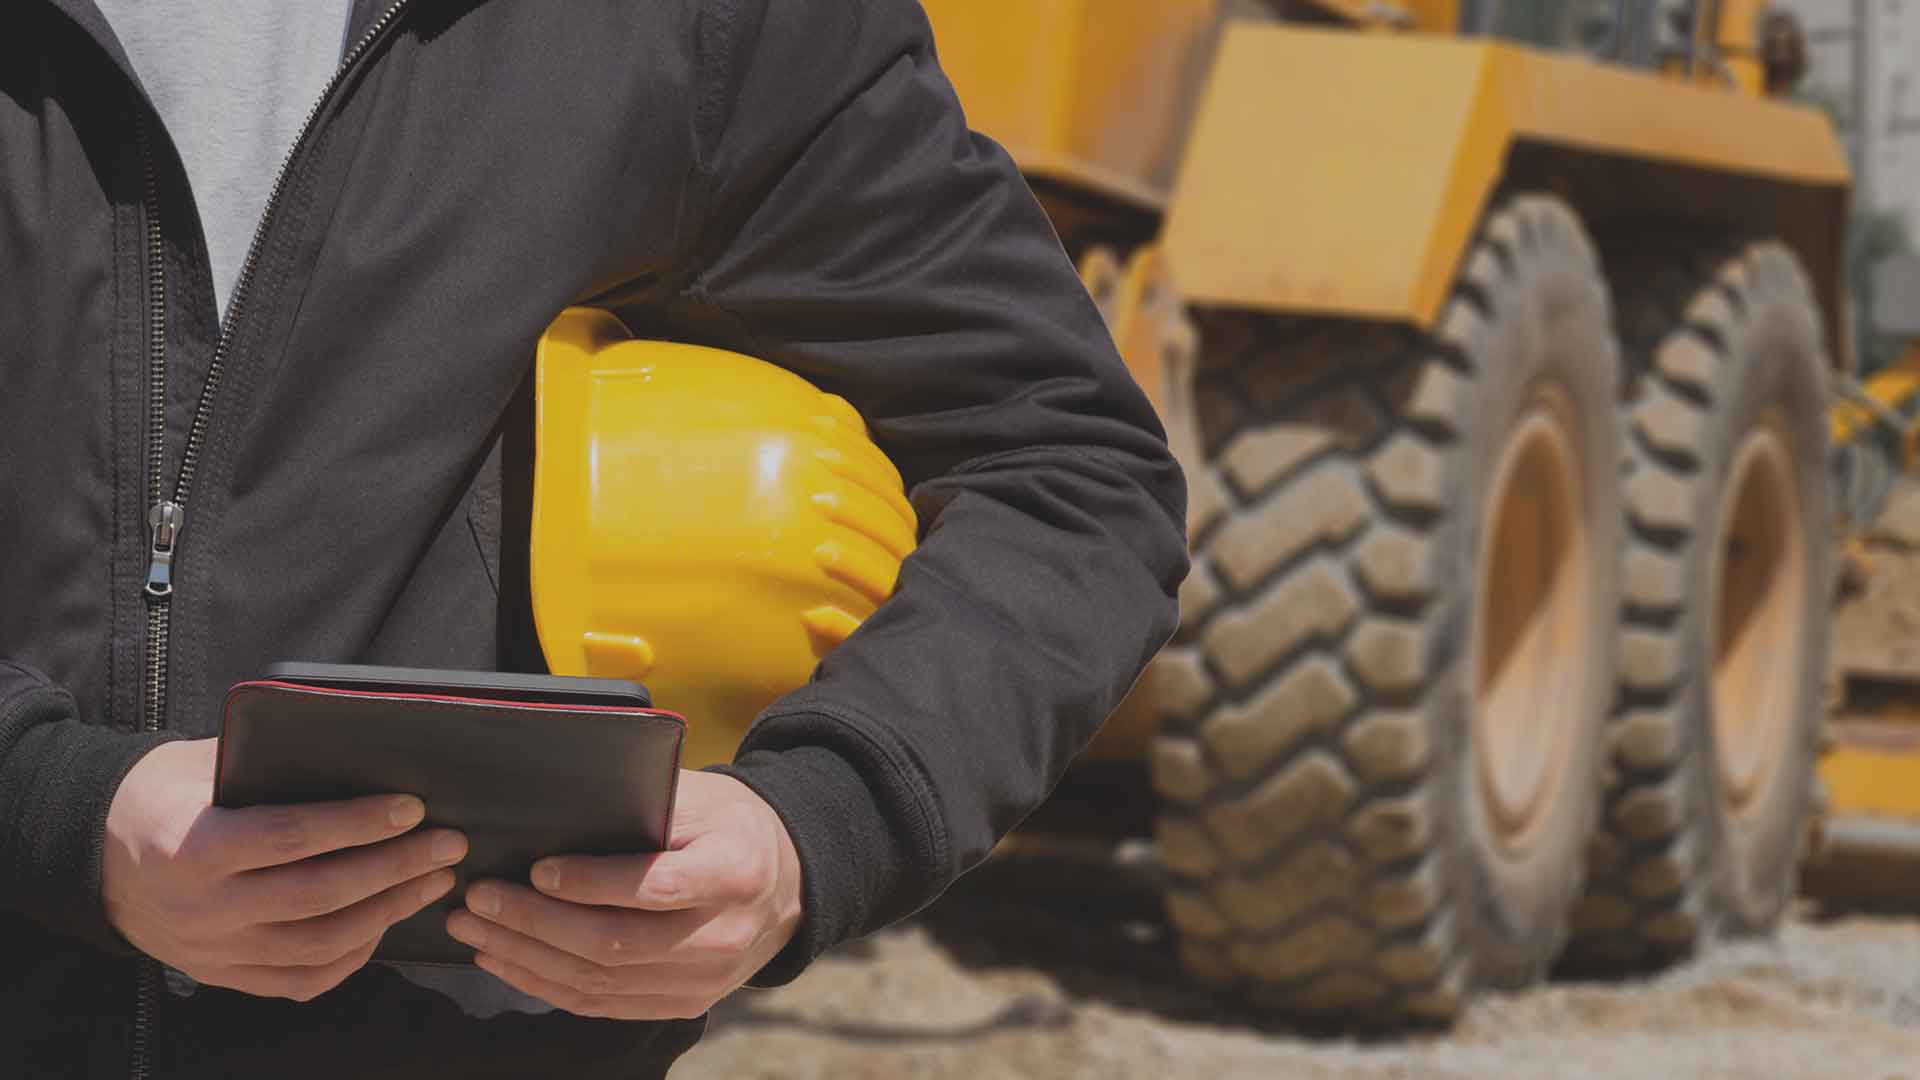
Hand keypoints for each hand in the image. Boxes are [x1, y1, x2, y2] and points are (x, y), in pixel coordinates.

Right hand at [102, 738, 467, 1000]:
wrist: (92, 853)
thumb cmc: (164, 794)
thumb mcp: (205, 764)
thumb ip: (273, 765)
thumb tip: (364, 754)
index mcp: (196, 846)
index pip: (294, 837)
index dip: (359, 823)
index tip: (412, 807)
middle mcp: (204, 907)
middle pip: (320, 896)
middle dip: (396, 868)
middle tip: (448, 843)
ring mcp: (213, 950)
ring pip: (319, 945)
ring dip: (389, 912)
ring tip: (433, 880)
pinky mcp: (222, 974)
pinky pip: (300, 980)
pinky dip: (352, 956)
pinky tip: (386, 923)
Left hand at [447, 770, 801, 1018]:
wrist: (786, 883)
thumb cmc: (730, 826)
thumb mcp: (702, 798)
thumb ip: (645, 807)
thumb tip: (558, 814)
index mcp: (733, 873)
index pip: (656, 888)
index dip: (593, 883)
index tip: (539, 869)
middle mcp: (721, 936)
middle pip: (616, 945)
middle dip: (536, 924)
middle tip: (480, 898)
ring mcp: (701, 981)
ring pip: (600, 983)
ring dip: (527, 958)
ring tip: (475, 929)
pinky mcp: (680, 1004)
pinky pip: (603, 1006)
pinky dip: (546, 985)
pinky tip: (507, 960)